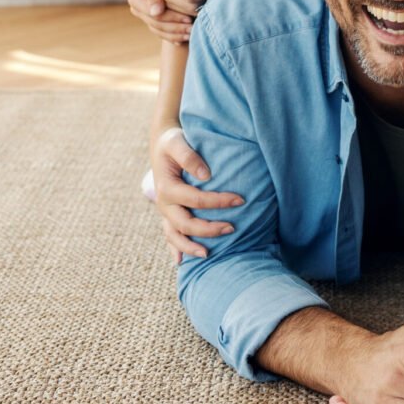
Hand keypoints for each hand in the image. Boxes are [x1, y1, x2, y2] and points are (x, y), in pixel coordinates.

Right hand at [129, 0, 193, 42]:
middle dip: (176, 27)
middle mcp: (137, 9)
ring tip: (192, 33)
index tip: (188, 18)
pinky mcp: (153, 19)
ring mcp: (144, 15)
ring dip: (176, 34)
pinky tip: (187, 36)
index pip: (154, 14)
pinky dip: (174, 35)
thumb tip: (156, 13)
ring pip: (160, 30)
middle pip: (157, 24)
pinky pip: (162, 31)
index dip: (172, 18)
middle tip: (193, 28)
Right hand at [152, 126, 242, 262]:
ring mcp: (164, 211)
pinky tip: (182, 261)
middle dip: (209, 229)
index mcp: (167, 187)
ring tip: (209, 254)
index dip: (218, 202)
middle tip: (232, 228)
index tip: (240, 200)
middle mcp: (164, 203)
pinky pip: (169, 235)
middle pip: (185, 224)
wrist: (162, 144)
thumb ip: (189, 156)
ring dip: (191, 246)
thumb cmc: (173, 142)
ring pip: (175, 235)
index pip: (195, 199)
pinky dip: (175, 248)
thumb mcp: (177, 142)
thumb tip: (206, 175)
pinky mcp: (167, 214)